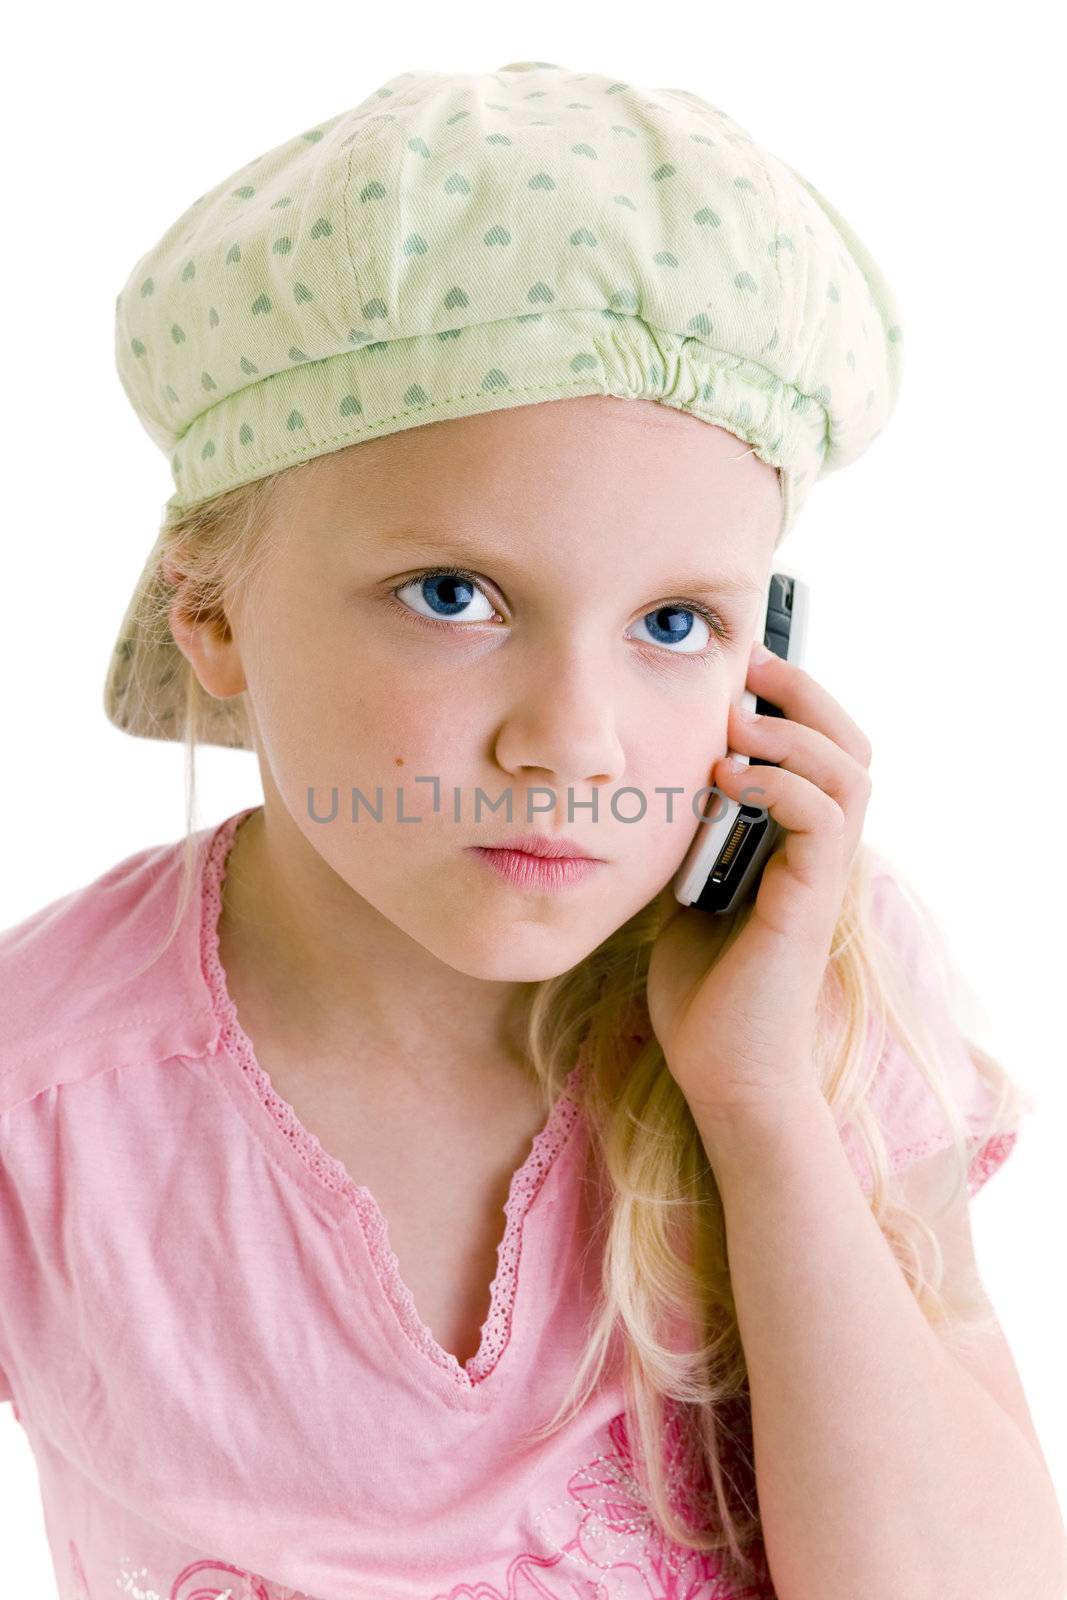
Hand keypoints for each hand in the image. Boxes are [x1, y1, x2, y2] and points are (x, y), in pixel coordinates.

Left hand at [646, 641, 873, 1125]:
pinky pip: (824, 817)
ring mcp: (823, 874)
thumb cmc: (701, 988)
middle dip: (803, 693)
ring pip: (850, 769)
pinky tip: (730, 779)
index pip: (821, 747)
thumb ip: (691, 836)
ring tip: (736, 721)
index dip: (791, 700)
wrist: (721, 1070)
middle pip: (850, 743)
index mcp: (795, 842)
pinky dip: (783, 783)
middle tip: (750, 666)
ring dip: (793, 732)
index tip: (738, 667)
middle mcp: (821, 851)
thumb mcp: (686, 889)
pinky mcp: (812, 899)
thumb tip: (660, 780)